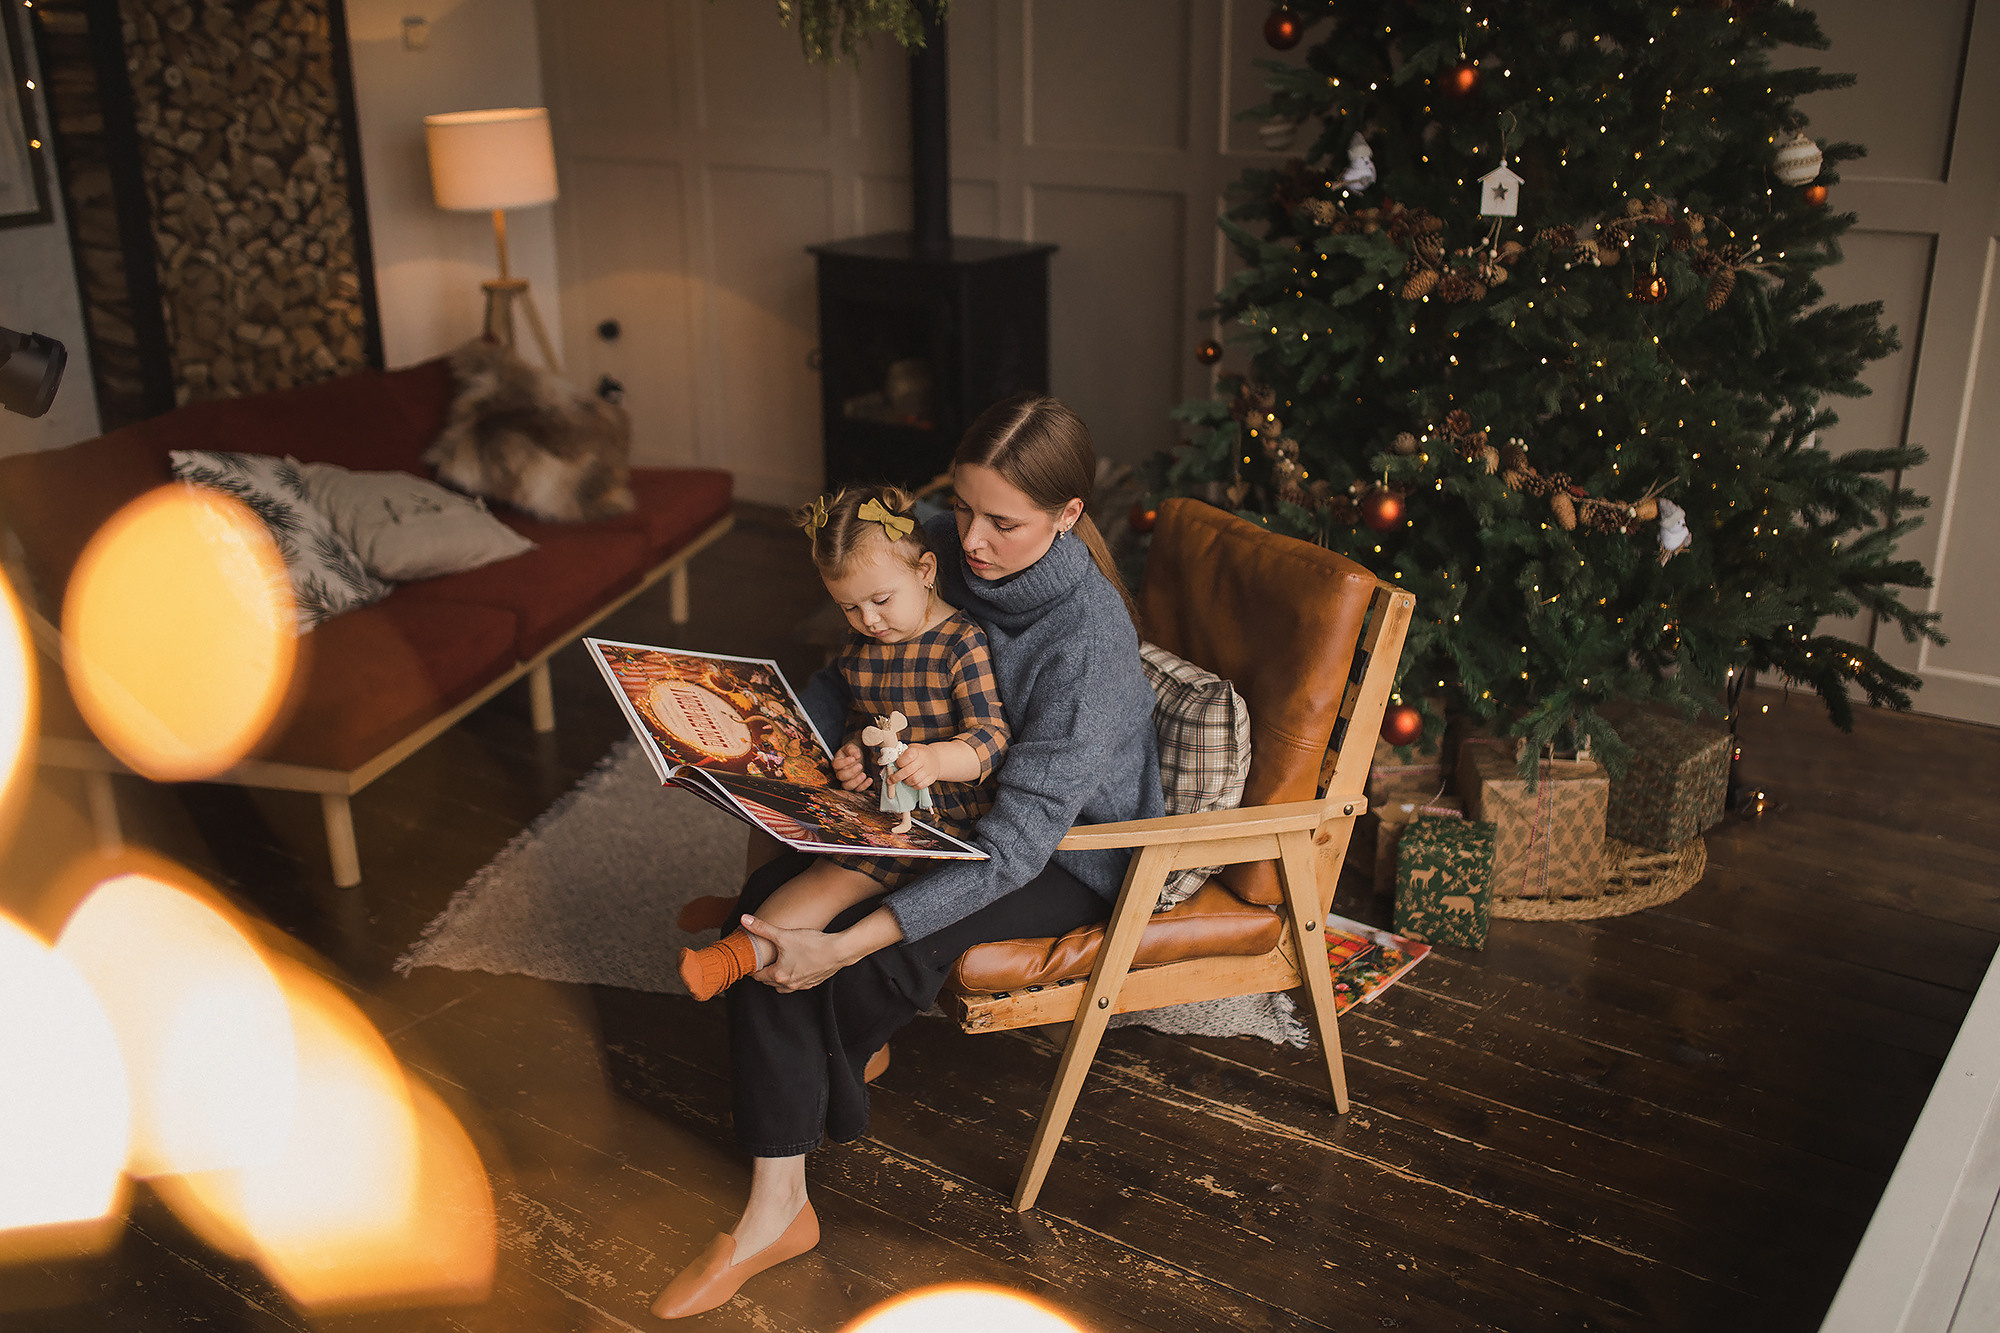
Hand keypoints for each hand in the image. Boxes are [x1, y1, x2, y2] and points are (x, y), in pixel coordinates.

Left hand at [739, 914, 854, 991]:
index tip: (752, 961)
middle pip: (768, 982)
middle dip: (764, 973)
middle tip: (762, 961)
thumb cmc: (811, 944)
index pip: (757, 976)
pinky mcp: (813, 983)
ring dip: (778, 978)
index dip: (753, 968)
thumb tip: (744, 919)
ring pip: (782, 987)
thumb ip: (762, 928)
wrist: (838, 951)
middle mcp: (788, 984)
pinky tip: (796, 966)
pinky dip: (793, 977)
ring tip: (777, 964)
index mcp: (778, 974)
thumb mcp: (783, 935)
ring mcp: (802, 985)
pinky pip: (797, 984)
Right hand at [832, 742, 869, 791]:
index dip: (844, 762)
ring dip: (856, 781)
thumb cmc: (853, 752)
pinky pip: (857, 789)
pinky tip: (869, 780)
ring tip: (864, 775)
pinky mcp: (855, 785)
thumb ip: (852, 749)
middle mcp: (840, 772)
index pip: (836, 764)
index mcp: (837, 762)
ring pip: (847, 786)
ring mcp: (847, 780)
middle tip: (860, 765)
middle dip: (851, 772)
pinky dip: (864, 786)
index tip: (852, 758)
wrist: (858, 755)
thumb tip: (856, 755)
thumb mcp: (851, 747)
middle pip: (841, 776)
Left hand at [892, 742, 941, 789]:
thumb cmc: (918, 754)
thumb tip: (886, 769)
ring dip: (905, 781)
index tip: (896, 765)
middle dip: (896, 777)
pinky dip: (913, 786)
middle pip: (908, 771)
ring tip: (903, 779)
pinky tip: (911, 782)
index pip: (907, 757)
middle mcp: (924, 760)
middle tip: (891, 780)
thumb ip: (899, 757)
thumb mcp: (910, 750)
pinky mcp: (932, 778)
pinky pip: (920, 785)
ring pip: (914, 780)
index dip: (899, 763)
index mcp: (917, 751)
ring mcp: (929, 769)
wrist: (936, 758)